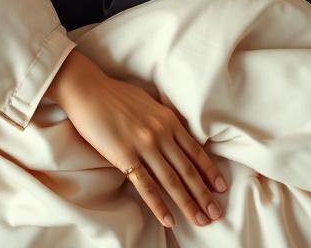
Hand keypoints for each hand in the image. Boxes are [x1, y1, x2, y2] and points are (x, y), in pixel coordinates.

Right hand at [48, 50, 225, 228]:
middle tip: (216, 213)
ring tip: (200, 220)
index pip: (195, 150)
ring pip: (172, 180)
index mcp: (168, 119)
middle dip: (204, 194)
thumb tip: (174, 133)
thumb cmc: (116, 94)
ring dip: (188, 203)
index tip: (221, 187)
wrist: (89, 90)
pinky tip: (169, 219)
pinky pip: (146, 185)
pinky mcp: (125, 156)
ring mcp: (144, 145)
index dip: (210, 171)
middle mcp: (161, 133)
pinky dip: (159, 205)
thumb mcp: (149, 102)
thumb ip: (163, 120)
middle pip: (188, 169)